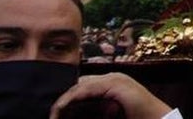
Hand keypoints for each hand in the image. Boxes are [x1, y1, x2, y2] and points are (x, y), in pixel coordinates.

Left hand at [50, 73, 171, 118]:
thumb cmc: (140, 118)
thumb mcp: (114, 113)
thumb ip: (102, 110)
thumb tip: (81, 113)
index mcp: (113, 84)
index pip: (84, 86)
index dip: (69, 98)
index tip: (57, 114)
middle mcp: (113, 77)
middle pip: (80, 84)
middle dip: (64, 98)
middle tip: (52, 115)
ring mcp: (115, 79)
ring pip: (80, 86)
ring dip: (63, 101)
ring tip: (53, 114)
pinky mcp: (115, 85)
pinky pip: (86, 90)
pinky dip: (71, 99)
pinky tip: (61, 109)